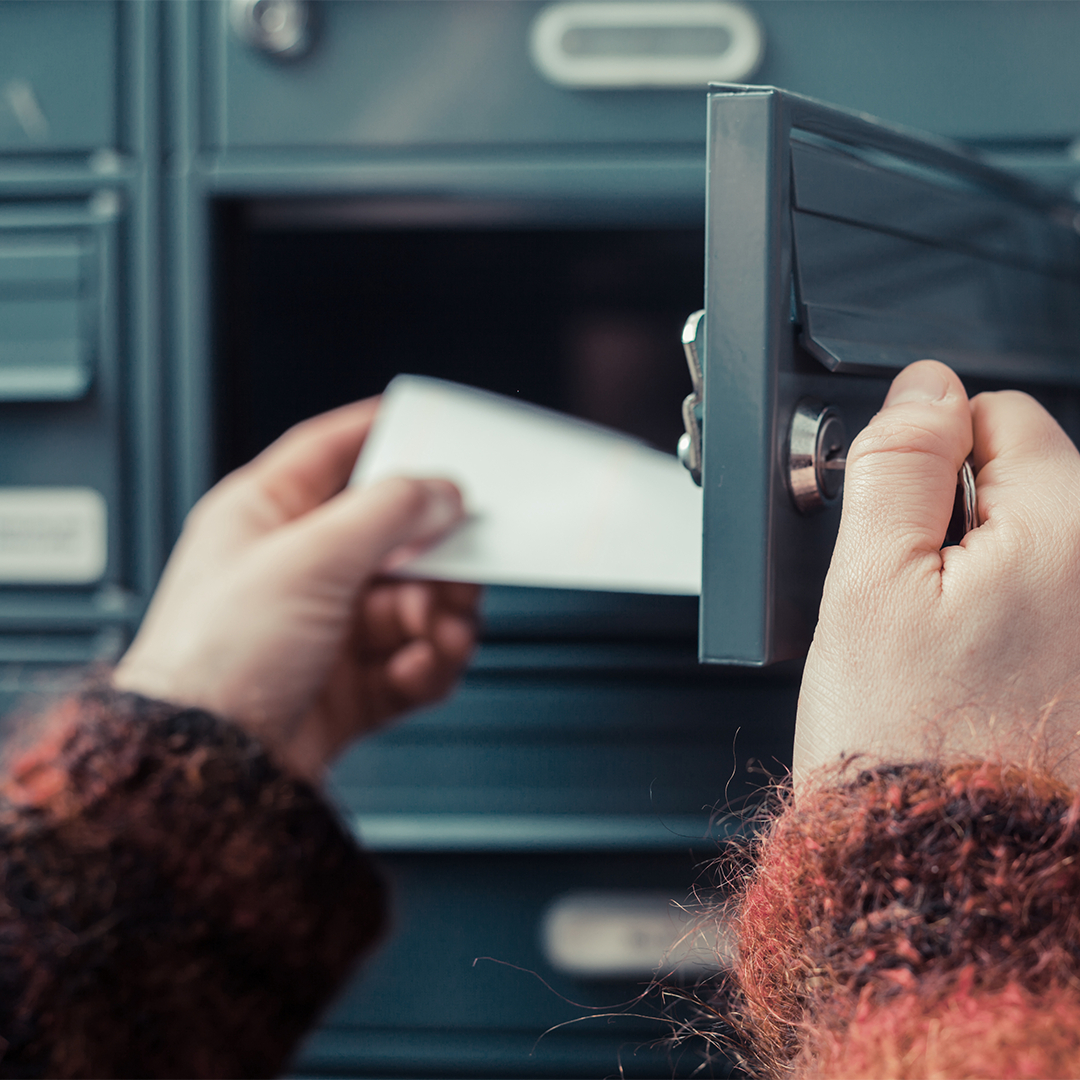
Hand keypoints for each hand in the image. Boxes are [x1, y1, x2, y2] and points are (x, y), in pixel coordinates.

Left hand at [113, 398, 479, 781]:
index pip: (331, 453)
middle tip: (463, 563)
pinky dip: (431, 663)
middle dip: (435, 555)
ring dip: (440, 615)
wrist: (208, 769)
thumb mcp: (310, 559)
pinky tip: (424, 665)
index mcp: (265, 518)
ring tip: (443, 629)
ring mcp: (326, 630)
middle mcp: (298, 570)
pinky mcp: (350, 686)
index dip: (380, 433)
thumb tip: (440, 491)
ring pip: (413, 603)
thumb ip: (387, 513)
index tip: (432, 425)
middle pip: (392, 538)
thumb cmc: (216, 658)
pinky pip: (413, 662)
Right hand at [795, 360, 1079, 789]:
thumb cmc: (902, 745)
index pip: (995, 416)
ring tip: (943, 652)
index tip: (893, 531)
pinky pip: (1047, 600)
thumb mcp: (866, 586)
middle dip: (957, 518)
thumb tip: (922, 387)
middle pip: (1024, 480)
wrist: (942, 870)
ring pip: (1033, 543)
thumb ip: (894, 465)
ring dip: (982, 572)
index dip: (922, 462)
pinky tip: (974, 674)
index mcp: (1070, 531)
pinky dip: (1009, 619)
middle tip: (910, 605)